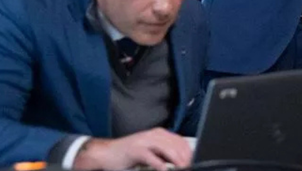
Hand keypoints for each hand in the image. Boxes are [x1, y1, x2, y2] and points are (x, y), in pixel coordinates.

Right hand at [72, 128, 192, 170]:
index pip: (180, 141)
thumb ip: (164, 154)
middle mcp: (154, 135)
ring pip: (167, 149)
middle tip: (190, 167)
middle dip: (185, 158)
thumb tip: (181, 162)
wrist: (106, 153)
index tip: (195, 162)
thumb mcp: (150, 151)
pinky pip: (151, 157)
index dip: (189, 153)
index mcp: (159, 134)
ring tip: (183, 168)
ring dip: (177, 161)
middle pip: (176, 145)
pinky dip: (159, 164)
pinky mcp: (135, 150)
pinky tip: (165, 170)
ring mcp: (144, 141)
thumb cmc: (129, 155)